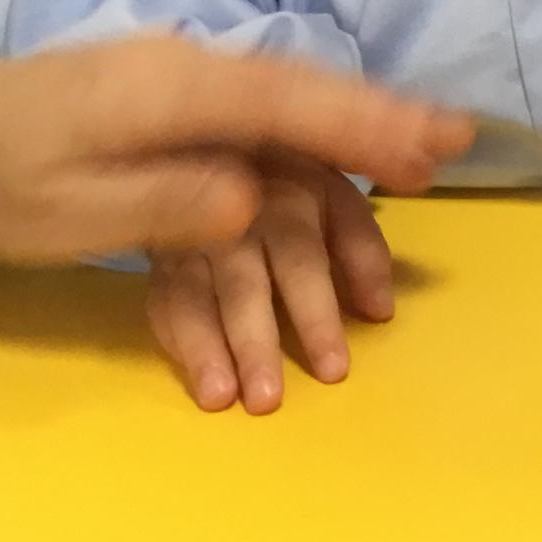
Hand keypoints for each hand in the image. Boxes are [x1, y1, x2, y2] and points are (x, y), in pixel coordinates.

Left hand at [0, 36, 474, 261]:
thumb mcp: (66, 209)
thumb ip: (167, 201)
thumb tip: (254, 202)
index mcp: (170, 90)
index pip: (287, 102)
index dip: (364, 122)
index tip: (430, 146)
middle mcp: (192, 72)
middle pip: (303, 97)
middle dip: (380, 123)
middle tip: (455, 145)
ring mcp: (186, 86)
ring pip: (288, 111)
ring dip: (353, 140)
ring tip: (423, 158)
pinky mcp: (176, 107)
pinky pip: (258, 124)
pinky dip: (311, 143)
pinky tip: (351, 154)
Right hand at [148, 156, 396, 413]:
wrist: (217, 140)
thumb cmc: (292, 181)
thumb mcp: (337, 199)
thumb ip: (363, 251)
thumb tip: (381, 312)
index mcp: (291, 197)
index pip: (304, 261)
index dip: (318, 316)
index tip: (334, 370)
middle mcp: (236, 218)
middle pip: (245, 286)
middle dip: (255, 343)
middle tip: (267, 401)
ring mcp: (191, 237)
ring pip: (195, 298)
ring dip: (205, 350)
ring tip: (219, 399)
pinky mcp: (160, 259)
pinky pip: (162, 302)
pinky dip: (175, 341)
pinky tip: (193, 378)